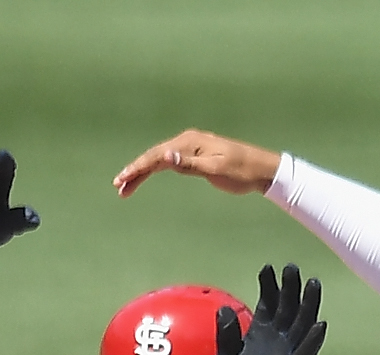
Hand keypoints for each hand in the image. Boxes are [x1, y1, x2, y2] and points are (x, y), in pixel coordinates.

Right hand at [113, 130, 281, 198]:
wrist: (261, 169)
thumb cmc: (241, 171)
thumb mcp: (216, 170)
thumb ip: (189, 164)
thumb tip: (165, 158)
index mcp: (190, 142)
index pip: (157, 155)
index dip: (138, 168)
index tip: (123, 180)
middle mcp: (187, 141)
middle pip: (154, 156)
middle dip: (135, 170)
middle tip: (118, 186)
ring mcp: (190, 148)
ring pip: (159, 159)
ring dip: (142, 172)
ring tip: (126, 188)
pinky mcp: (194, 156)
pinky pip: (169, 162)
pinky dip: (155, 170)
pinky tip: (146, 177)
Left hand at [213, 263, 324, 354]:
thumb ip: (227, 335)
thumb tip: (223, 309)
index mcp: (259, 335)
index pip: (268, 304)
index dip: (269, 286)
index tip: (267, 268)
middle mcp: (276, 341)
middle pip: (287, 308)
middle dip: (290, 288)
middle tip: (291, 268)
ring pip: (301, 325)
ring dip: (308, 306)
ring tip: (313, 284)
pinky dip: (311, 341)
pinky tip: (319, 326)